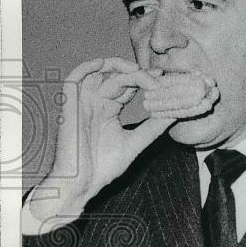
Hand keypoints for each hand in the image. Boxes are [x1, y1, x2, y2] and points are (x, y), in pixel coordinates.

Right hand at [31, 57, 172, 219]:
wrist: (81, 183)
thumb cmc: (103, 167)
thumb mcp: (135, 142)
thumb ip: (153, 127)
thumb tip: (175, 113)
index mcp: (109, 108)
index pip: (129, 85)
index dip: (145, 78)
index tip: (163, 77)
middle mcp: (96, 101)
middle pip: (118, 76)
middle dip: (139, 73)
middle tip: (158, 78)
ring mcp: (83, 101)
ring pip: (99, 72)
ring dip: (119, 66)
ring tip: (139, 72)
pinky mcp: (70, 104)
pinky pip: (75, 78)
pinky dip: (88, 67)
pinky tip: (105, 63)